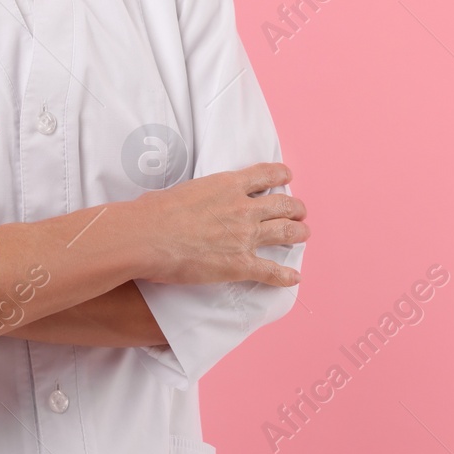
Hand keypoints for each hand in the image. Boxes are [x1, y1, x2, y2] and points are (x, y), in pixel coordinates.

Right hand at [127, 162, 307, 287]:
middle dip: (295, 208)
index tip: (287, 175)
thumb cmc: (154, 211)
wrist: (148, 235)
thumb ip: (197, 194)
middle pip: (281, 204)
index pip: (264, 175)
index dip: (280, 175)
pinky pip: (270, 271)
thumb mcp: (182, 189)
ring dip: (298, 233)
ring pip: (284, 232)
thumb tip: (188, 202)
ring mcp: (244, 236)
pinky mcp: (240, 264)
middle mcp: (243, 208)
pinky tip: (294, 278)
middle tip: (300, 211)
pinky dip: (285, 276)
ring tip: (304, 233)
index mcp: (227, 184)